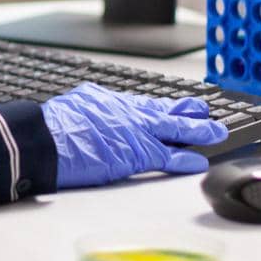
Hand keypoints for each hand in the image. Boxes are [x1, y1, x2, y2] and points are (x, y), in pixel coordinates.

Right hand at [41, 82, 227, 188]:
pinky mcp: (137, 152)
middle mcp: (124, 110)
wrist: (44, 140)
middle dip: (185, 111)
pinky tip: (199, 160)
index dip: (158, 106)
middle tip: (203, 110)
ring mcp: (134, 130)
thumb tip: (85, 122)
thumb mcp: (69, 111)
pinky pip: (169, 155)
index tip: (169, 105)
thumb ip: (86, 116)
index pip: (139, 103)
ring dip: (197, 131)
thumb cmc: (47, 131)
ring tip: (216, 132)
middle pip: (161, 109)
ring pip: (174, 128)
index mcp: (105, 100)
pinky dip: (186, 158)